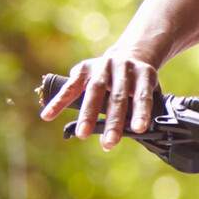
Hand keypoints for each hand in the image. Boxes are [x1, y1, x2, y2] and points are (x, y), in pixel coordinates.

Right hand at [38, 50, 160, 147]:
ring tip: (82, 134)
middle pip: (118, 96)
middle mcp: (123, 67)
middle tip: (109, 143)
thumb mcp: (151, 91)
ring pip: (95, 91)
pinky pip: (71, 86)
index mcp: (144, 73)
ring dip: (88, 114)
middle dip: (113, 121)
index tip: (138, 129)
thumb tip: (137, 136)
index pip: (142, 95)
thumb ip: (145, 110)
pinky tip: (47, 115)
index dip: (141, 112)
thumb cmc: (139, 83)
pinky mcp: (85, 67)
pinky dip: (59, 101)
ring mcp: (103, 66)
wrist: (129, 55)